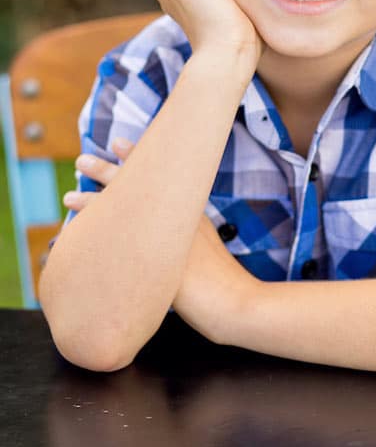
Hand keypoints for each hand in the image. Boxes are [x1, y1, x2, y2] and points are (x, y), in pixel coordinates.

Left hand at [66, 141, 258, 346]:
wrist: (236, 304)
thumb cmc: (223, 283)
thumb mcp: (205, 251)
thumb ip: (186, 240)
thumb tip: (169, 243)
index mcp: (187, 213)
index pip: (158, 175)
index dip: (136, 156)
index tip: (118, 143)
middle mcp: (173, 219)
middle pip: (135, 186)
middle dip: (106, 170)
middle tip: (82, 159)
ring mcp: (163, 239)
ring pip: (121, 212)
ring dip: (91, 202)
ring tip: (68, 197)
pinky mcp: (152, 262)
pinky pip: (116, 246)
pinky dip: (95, 237)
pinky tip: (73, 239)